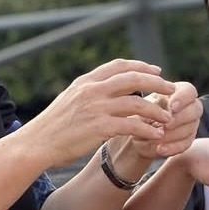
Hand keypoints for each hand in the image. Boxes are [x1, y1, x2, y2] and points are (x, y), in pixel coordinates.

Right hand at [22, 59, 175, 168]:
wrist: (36, 144)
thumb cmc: (53, 127)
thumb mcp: (70, 100)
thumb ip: (89, 92)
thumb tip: (107, 89)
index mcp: (86, 81)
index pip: (119, 66)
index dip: (141, 67)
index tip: (156, 72)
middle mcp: (92, 90)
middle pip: (133, 79)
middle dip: (156, 83)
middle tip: (172, 90)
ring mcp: (96, 108)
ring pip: (136, 103)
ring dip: (156, 110)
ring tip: (168, 118)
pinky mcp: (99, 127)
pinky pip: (132, 125)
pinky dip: (148, 130)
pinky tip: (156, 135)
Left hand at [124, 82, 201, 161]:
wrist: (137, 134)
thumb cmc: (139, 115)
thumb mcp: (140, 108)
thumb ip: (150, 108)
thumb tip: (164, 115)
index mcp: (175, 92)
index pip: (188, 90)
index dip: (183, 98)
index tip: (172, 107)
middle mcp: (187, 106)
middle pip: (196, 108)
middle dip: (180, 118)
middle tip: (166, 126)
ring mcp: (190, 123)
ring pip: (191, 127)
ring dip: (174, 134)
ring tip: (157, 139)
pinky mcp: (187, 139)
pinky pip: (186, 144)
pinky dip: (173, 147)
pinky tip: (160, 149)